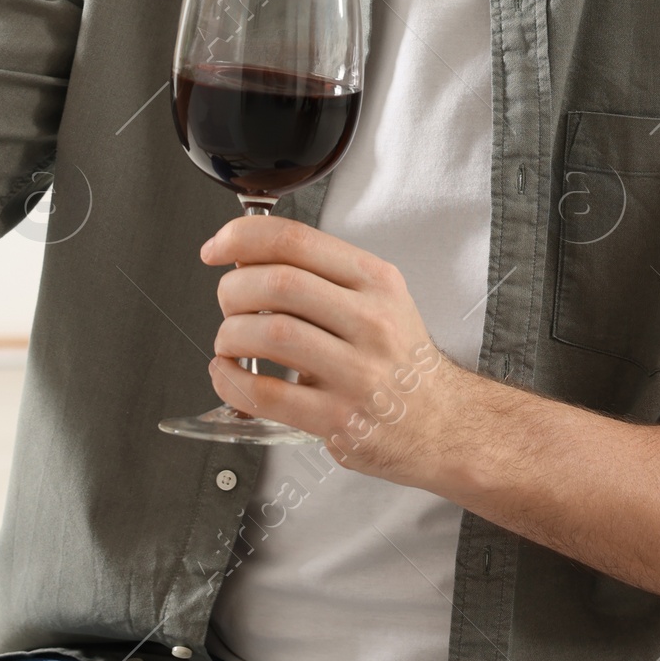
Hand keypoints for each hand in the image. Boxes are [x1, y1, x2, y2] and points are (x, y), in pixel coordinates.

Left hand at [201, 215, 472, 478]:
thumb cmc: (401, 360)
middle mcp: (371, 322)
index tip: (216, 248)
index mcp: (376, 281)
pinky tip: (228, 374)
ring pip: (269, 335)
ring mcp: (357, 372)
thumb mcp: (378, 299)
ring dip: (229, 335)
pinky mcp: (340, 418)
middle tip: (227, 303)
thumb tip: (245, 258)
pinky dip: (232, 381)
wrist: (443, 422)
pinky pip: (268, 395)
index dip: (242, 238)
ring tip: (229, 342)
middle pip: (278, 283)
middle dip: (232, 289)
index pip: (297, 240)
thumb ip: (319, 276)